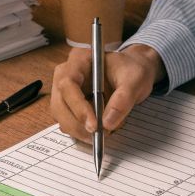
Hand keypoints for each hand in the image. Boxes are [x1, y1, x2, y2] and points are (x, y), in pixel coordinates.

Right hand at [50, 43, 164, 142]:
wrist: (132, 73)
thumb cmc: (132, 70)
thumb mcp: (135, 80)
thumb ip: (123, 100)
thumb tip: (107, 123)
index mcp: (79, 60)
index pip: (68, 84)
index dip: (78, 106)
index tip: (94, 125)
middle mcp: (66, 74)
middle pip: (59, 104)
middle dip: (77, 124)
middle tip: (98, 135)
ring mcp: (64, 91)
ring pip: (61, 117)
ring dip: (79, 130)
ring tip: (103, 131)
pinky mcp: (68, 105)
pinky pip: (68, 122)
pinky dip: (81, 131)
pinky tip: (98, 130)